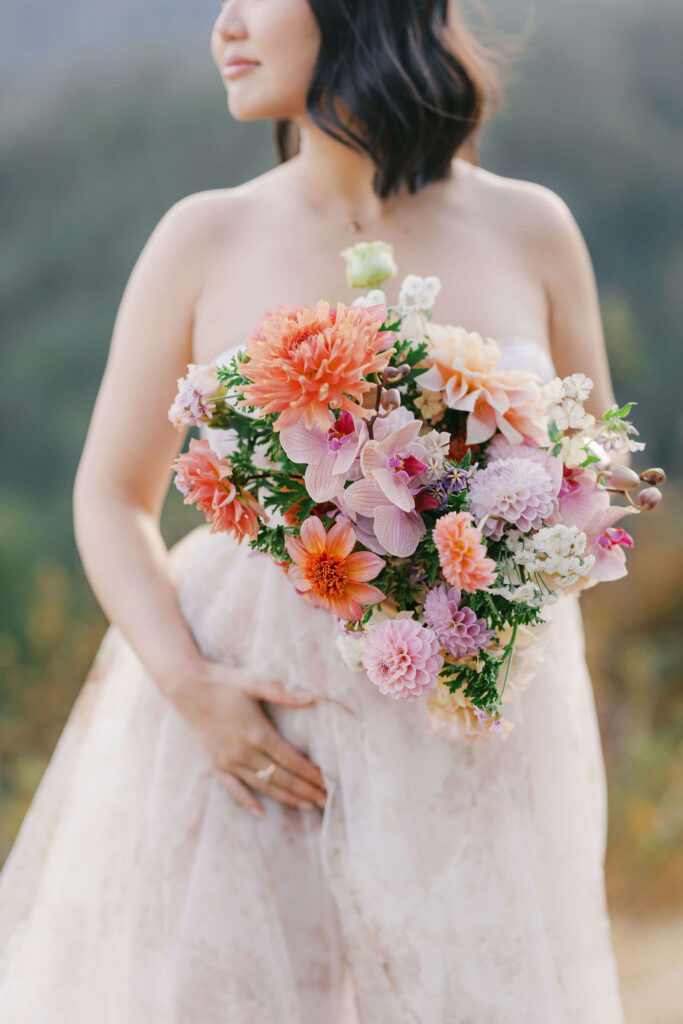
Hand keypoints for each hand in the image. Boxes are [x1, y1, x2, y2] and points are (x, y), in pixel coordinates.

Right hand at [165, 658, 327, 817]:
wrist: (186, 688)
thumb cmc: (222, 682)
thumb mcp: (253, 684)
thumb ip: (282, 694)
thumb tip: (311, 698)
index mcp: (258, 733)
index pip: (292, 760)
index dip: (312, 774)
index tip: (328, 783)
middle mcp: (245, 752)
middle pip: (282, 778)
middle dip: (306, 790)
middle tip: (325, 801)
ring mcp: (229, 761)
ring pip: (263, 786)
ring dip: (286, 798)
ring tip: (307, 806)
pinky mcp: (215, 764)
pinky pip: (233, 789)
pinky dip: (247, 802)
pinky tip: (260, 813)